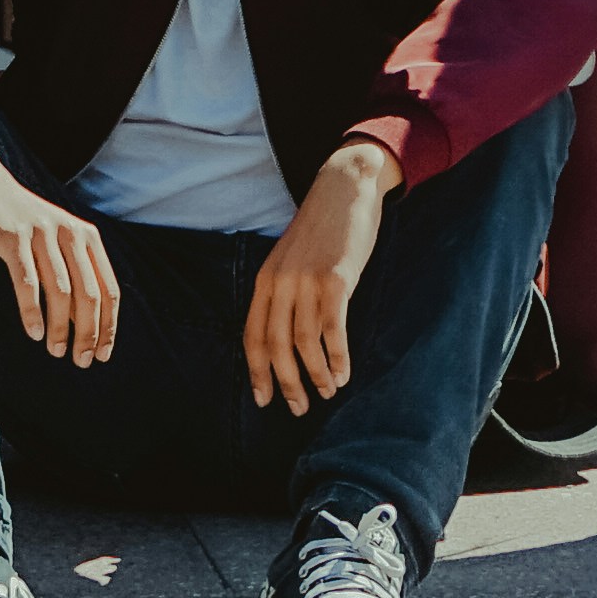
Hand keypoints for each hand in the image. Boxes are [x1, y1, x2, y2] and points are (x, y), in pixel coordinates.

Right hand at [0, 134, 117, 368]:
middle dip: (88, 333)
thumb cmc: (20, 224)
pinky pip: (27, 281)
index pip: (109, 289)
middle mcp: (70, 233)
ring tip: (55, 351)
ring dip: (60, 328)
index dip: (109, 326)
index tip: (103, 355)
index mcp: (87, 237)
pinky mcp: (12, 236)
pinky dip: (31, 310)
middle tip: (80, 361)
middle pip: (89, 294)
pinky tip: (33, 332)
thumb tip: (85, 326)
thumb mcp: (54, 243)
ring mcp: (41, 233)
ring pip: (60, 291)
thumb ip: (72, 276)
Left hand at [246, 141, 399, 414]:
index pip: (252, 336)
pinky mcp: (335, 280)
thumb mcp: (291, 260)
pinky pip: (333, 329)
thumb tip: (288, 338)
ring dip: (316, 375)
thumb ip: (285, 293)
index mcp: (265, 281)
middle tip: (300, 408)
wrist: (344, 189)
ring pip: (304, 342)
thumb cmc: (321, 230)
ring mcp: (306, 281)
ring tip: (328, 393)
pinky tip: (343, 373)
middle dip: (287, 383)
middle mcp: (280, 283)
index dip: (257, 372)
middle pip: (276, 345)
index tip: (264, 400)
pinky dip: (337, 357)